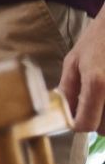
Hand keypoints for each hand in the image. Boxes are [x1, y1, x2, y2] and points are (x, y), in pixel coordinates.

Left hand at [59, 15, 104, 133]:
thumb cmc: (98, 39)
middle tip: (93, 106)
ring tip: (102, 99)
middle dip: (96, 122)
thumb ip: (67, 91)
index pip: (86, 124)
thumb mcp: (74, 62)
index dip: (78, 124)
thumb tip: (62, 116)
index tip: (76, 117)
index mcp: (97, 82)